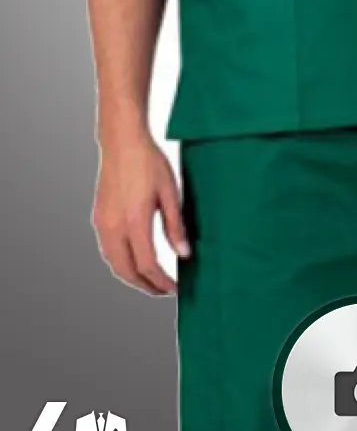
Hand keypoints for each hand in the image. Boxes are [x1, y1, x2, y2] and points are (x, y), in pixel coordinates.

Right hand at [92, 130, 189, 293]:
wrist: (122, 141)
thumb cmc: (148, 161)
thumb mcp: (170, 193)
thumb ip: (176, 226)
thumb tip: (184, 253)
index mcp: (134, 222)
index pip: (147, 265)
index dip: (162, 282)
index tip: (174, 289)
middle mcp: (114, 226)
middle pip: (127, 271)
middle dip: (145, 286)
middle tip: (163, 290)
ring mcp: (102, 223)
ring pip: (114, 263)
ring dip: (131, 276)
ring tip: (151, 279)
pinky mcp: (98, 217)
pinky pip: (107, 250)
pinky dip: (121, 262)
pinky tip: (134, 259)